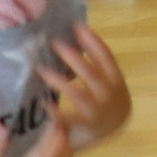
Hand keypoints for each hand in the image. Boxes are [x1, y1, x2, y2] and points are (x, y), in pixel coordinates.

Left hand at [49, 25, 131, 145]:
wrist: (114, 130)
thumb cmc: (105, 100)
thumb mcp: (108, 82)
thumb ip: (95, 68)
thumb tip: (74, 42)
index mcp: (116, 79)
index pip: (105, 55)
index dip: (92, 40)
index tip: (76, 26)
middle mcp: (109, 92)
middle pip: (90, 71)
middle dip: (72, 56)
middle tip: (54, 43)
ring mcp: (98, 109)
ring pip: (77, 92)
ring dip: (58, 80)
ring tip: (41, 70)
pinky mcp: (86, 124)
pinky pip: (67, 116)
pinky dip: (55, 110)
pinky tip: (44, 102)